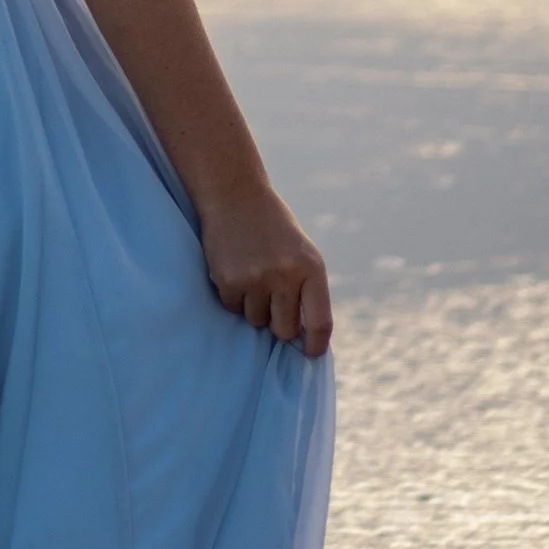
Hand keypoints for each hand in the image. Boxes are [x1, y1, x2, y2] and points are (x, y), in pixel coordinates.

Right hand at [197, 184, 332, 356]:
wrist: (235, 195)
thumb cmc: (274, 230)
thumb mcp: (302, 254)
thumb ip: (308, 291)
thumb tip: (305, 337)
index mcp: (311, 268)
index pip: (319, 322)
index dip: (316, 345)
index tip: (310, 353)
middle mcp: (285, 275)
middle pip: (284, 330)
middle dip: (279, 325)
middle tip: (273, 302)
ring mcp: (255, 279)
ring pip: (256, 321)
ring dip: (255, 307)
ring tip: (253, 276)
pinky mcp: (228, 280)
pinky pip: (234, 308)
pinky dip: (235, 297)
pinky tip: (237, 270)